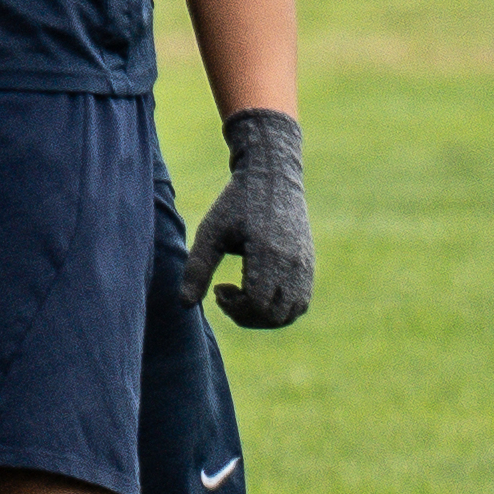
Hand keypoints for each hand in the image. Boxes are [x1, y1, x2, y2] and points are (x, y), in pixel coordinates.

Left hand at [187, 108, 312, 326]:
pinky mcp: (309, 264)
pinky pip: (301, 302)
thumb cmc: (235, 204)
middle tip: (226, 293)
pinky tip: (259, 288)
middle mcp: (293, 263)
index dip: (235, 308)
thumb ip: (197, 269)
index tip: (218, 290)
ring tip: (243, 293)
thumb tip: (184, 305)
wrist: (272, 177)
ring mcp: (305, 265)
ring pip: (291, 313)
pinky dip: (280, 307)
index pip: (258, 305)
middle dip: (246, 315)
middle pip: (275, 316)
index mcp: (268, 254)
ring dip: (264, 315)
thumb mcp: (210, 232)